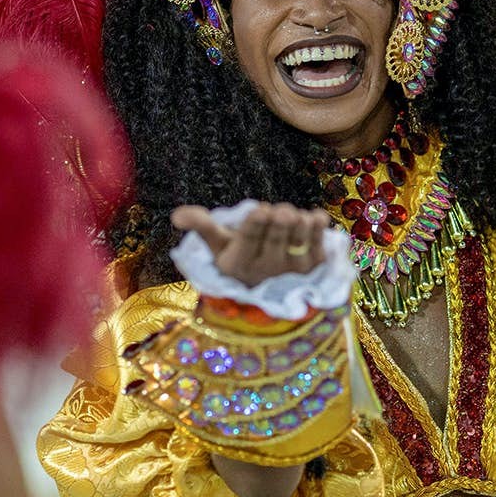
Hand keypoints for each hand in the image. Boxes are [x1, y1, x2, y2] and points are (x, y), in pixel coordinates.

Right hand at [171, 203, 329, 287]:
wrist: (267, 286)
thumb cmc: (238, 256)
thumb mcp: (217, 243)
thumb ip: (201, 225)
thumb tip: (176, 215)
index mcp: (239, 261)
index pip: (250, 237)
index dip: (258, 221)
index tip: (261, 210)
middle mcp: (267, 269)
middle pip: (278, 232)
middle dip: (279, 217)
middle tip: (278, 211)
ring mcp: (293, 269)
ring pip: (300, 234)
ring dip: (298, 220)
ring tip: (292, 216)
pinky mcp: (314, 267)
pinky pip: (319, 241)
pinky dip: (317, 226)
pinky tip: (313, 218)